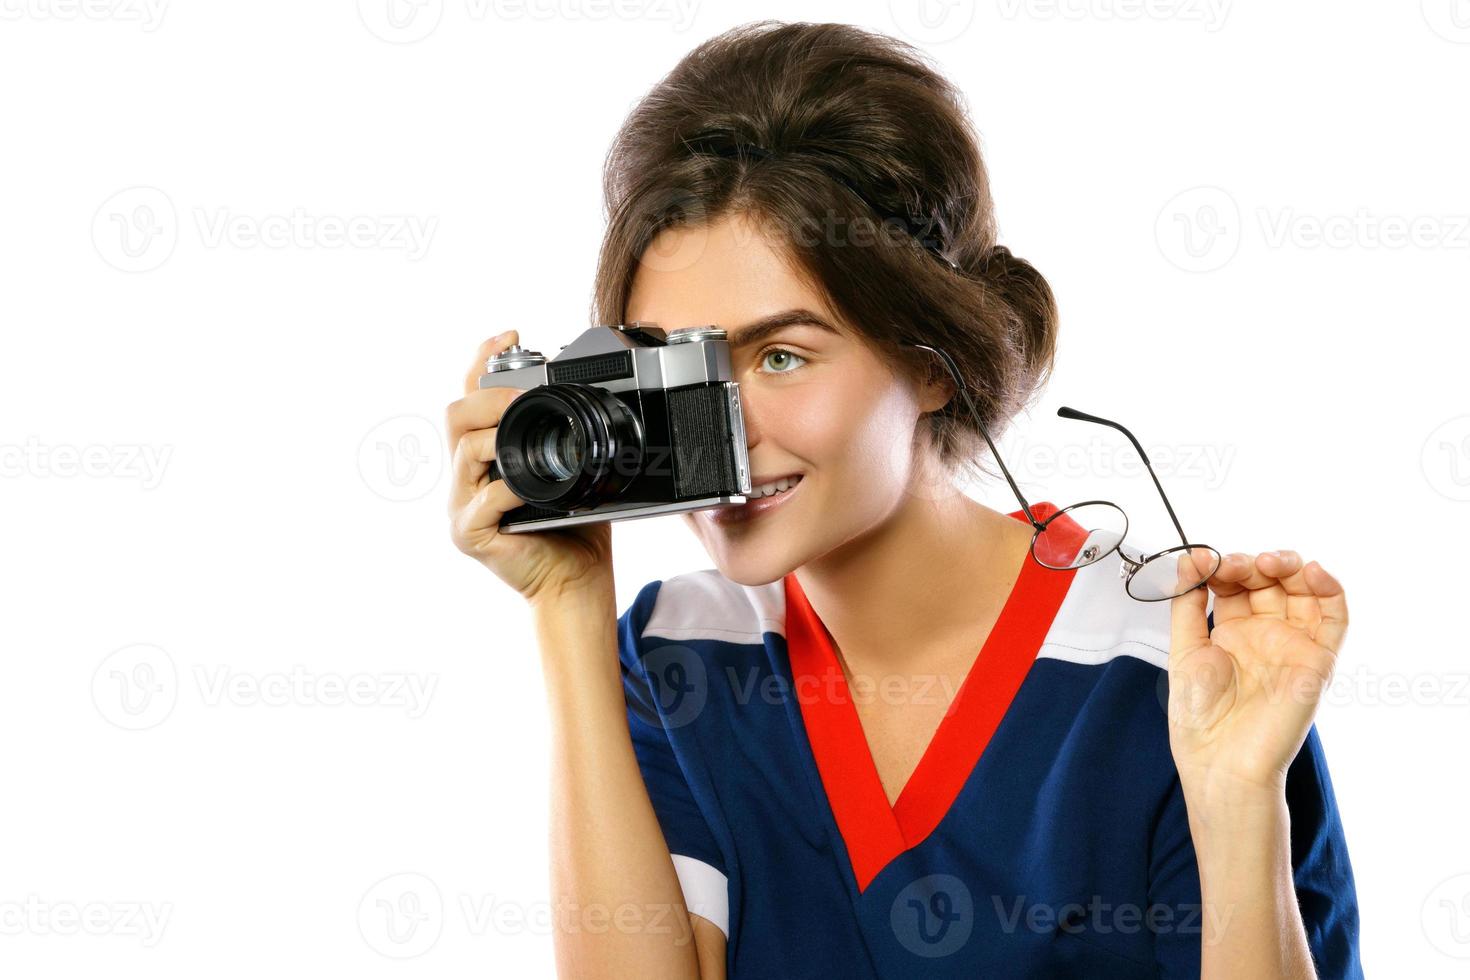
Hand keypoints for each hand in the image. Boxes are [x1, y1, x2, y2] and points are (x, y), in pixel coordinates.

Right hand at [446, 330, 613, 605]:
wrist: (576, 581)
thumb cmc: (577, 528)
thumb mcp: (575, 468)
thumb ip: (566, 435)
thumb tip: (587, 389)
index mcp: (487, 456)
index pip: (472, 397)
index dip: (483, 360)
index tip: (510, 334)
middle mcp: (467, 476)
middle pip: (456, 414)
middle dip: (489, 396)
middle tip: (523, 396)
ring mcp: (463, 505)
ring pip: (464, 449)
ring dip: (498, 436)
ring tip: (528, 435)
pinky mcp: (469, 533)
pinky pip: (484, 498)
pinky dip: (508, 488)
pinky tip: (529, 488)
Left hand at [1166, 550, 1348, 799]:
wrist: (1221, 761)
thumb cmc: (1200, 717)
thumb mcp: (1184, 649)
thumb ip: (1187, 604)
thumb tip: (1191, 560)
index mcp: (1231, 632)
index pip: (1236, 584)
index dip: (1224, 566)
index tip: (1205, 559)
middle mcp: (1265, 635)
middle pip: (1270, 582)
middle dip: (1254, 564)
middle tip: (1235, 565)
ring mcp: (1292, 646)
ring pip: (1305, 593)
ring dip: (1291, 568)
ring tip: (1270, 562)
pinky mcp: (1317, 661)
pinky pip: (1335, 620)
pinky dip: (1330, 591)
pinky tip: (1311, 573)